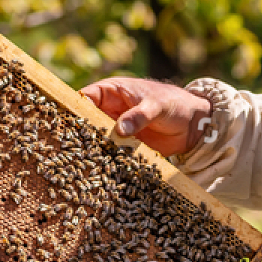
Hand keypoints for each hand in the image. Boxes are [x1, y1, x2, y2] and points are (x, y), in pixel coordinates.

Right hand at [80, 77, 210, 157]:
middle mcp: (109, 110)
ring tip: (82, 162)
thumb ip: (139, 115)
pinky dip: (105, 159)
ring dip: (91, 148)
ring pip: (96, 138)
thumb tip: (120, 129)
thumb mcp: (157, 106)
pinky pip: (110, 152)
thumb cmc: (174, 104)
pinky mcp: (123, 145)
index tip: (68, 123)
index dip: (75, 108)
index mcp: (112, 91)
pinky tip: (99, 170)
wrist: (193, 125)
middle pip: (86, 120)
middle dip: (79, 132)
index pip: (85, 97)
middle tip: (69, 147)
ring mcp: (115, 129)